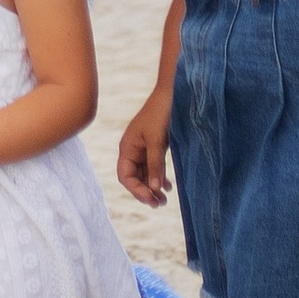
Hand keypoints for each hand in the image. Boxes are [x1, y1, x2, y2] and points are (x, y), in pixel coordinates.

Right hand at [116, 90, 172, 207]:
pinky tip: (168, 186)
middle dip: (145, 192)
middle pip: (134, 178)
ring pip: (145, 174)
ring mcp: (145, 148)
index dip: (136, 190)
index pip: (124, 175)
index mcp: (127, 147)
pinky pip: (154, 167)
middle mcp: (133, 149)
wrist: (173, 93)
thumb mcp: (157, 141)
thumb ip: (155, 165)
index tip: (151, 199)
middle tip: (159, 204)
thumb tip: (153, 190)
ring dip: (152, 187)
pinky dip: (159, 178)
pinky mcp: (156, 146)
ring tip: (164, 200)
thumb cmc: (161, 114)